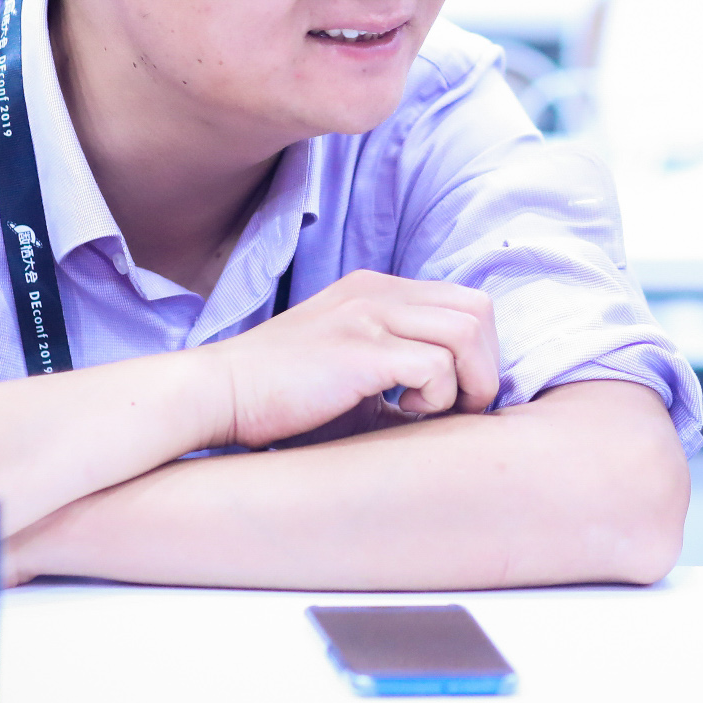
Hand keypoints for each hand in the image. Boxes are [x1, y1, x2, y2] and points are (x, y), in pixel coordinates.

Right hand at [208, 271, 499, 450]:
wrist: (217, 395)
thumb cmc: (280, 397)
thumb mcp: (350, 368)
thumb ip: (400, 371)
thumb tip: (458, 406)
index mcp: (376, 290)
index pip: (465, 301)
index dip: (478, 352)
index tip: (459, 395)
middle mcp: (377, 292)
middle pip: (478, 309)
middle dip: (485, 366)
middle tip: (458, 407)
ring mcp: (368, 315)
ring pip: (467, 332)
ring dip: (467, 382)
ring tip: (430, 411)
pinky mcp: (360, 349)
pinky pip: (435, 366)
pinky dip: (435, 397)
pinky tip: (401, 412)